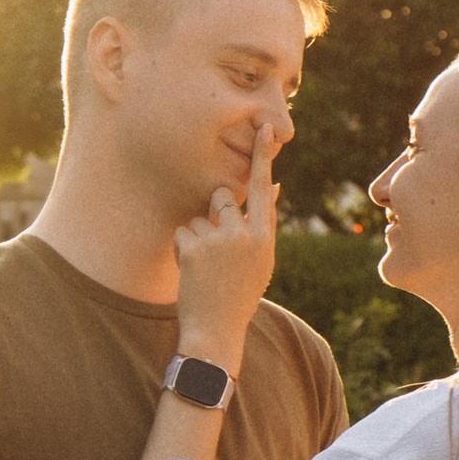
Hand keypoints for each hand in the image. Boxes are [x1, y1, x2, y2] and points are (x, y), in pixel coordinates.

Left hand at [174, 120, 278, 374]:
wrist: (217, 330)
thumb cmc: (239, 292)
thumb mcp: (260, 259)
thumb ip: (264, 222)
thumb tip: (275, 186)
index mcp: (264, 237)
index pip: (263, 189)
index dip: (263, 157)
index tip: (264, 129)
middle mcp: (245, 235)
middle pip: (222, 196)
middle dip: (213, 213)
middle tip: (216, 248)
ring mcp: (220, 241)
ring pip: (199, 216)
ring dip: (197, 236)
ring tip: (206, 266)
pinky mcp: (196, 248)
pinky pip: (183, 232)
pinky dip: (183, 250)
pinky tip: (193, 271)